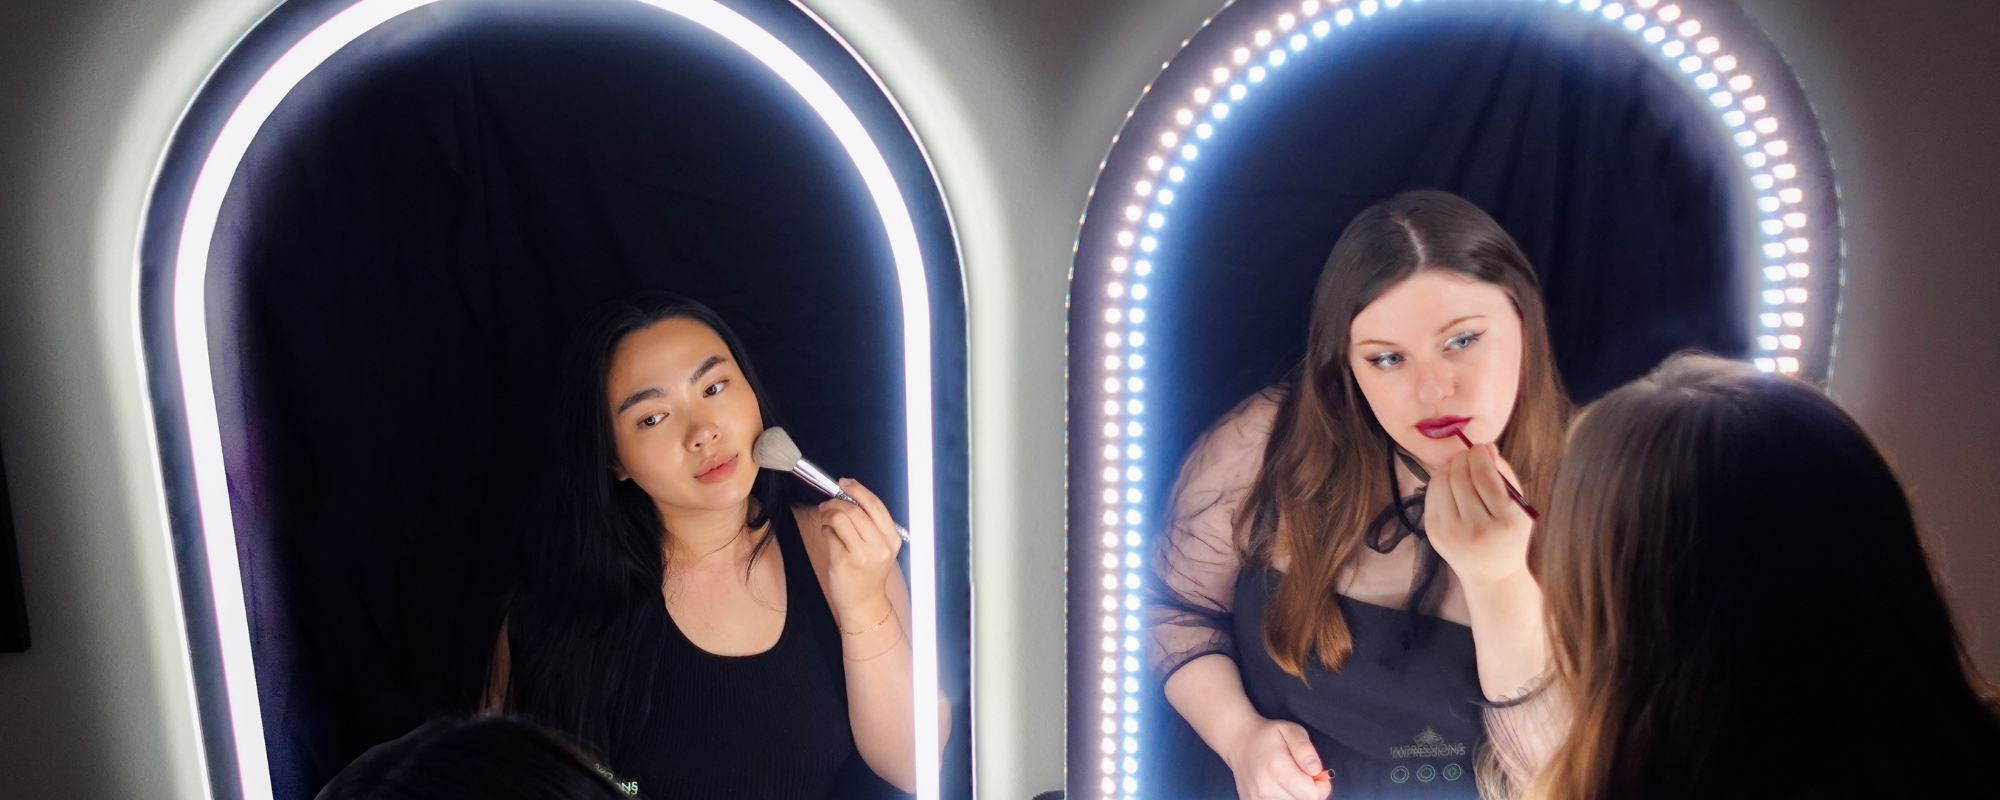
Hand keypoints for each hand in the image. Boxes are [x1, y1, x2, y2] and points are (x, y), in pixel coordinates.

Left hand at [817, 478, 902, 626]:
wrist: (864, 603)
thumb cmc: (870, 574)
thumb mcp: (881, 548)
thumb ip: (871, 524)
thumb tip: (850, 497)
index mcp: (892, 539)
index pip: (875, 506)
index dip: (858, 490)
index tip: (845, 483)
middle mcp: (880, 546)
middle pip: (854, 510)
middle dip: (836, 502)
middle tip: (827, 505)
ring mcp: (861, 555)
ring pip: (840, 519)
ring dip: (828, 515)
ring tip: (827, 521)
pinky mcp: (843, 562)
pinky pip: (829, 535)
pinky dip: (825, 531)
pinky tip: (829, 536)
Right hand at [1224, 717, 1331, 799]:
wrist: (1239, 741)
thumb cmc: (1267, 736)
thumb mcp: (1291, 730)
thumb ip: (1305, 749)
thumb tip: (1316, 770)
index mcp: (1277, 768)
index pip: (1312, 795)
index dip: (1321, 786)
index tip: (1316, 775)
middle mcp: (1265, 788)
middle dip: (1309, 792)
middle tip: (1302, 775)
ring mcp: (1256, 799)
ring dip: (1297, 796)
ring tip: (1290, 781)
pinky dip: (1285, 799)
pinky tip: (1280, 788)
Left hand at [1423, 443, 1534, 589]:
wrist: (1491, 575)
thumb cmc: (1508, 535)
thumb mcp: (1519, 507)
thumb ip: (1505, 474)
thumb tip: (1486, 447)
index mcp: (1505, 521)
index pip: (1484, 476)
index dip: (1479, 455)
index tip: (1481, 447)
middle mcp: (1477, 529)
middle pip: (1460, 477)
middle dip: (1464, 458)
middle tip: (1470, 454)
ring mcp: (1452, 533)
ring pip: (1442, 482)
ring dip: (1450, 467)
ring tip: (1461, 467)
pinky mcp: (1434, 534)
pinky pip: (1431, 494)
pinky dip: (1439, 481)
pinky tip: (1450, 482)